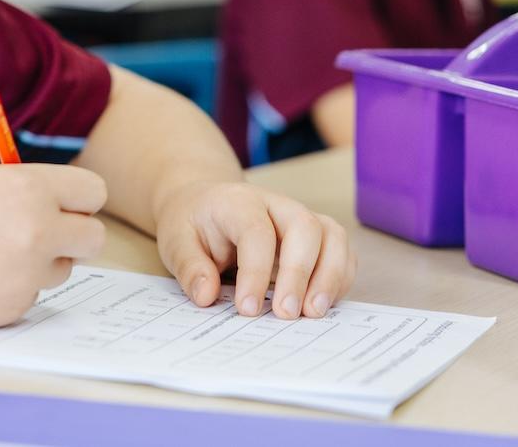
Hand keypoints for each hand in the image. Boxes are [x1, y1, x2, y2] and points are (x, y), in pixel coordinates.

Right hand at [0, 163, 106, 327]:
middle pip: (94, 238)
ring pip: (60, 270)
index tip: (61, 203)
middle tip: (41, 233)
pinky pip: (27, 297)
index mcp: (29, 189)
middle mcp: (37, 233)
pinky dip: (7, 289)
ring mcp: (25, 277)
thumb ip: (19, 188)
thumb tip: (52, 200)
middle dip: (73, 235)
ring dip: (38, 263)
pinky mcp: (9, 311)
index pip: (93, 192)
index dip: (77, 199)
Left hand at [154, 180, 353, 319]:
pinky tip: (322, 304)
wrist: (206, 204)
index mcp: (238, 202)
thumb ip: (189, 266)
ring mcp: (300, 217)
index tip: (247, 309)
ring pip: (332, 236)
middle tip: (286, 314)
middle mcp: (276, 204)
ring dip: (329, 276)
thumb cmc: (193, 224)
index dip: (255, 273)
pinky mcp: (317, 236)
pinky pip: (341, 251)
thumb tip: (206, 296)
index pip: (256, 232)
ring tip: (313, 313)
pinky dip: (339, 278)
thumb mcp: (176, 240)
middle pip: (304, 227)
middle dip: (300, 273)